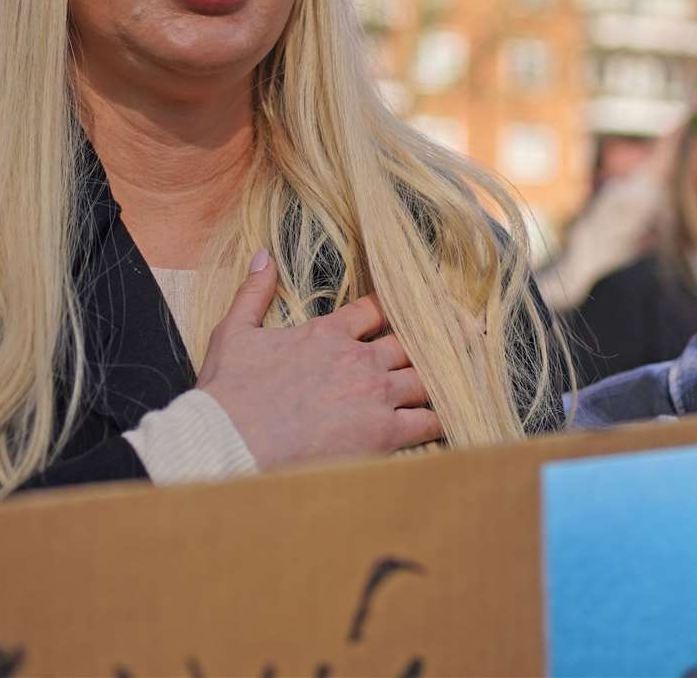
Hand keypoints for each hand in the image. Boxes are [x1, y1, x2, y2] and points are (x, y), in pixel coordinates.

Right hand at [197, 250, 443, 468]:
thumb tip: (264, 255)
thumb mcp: (234, 332)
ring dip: (444, 375)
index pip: (377, 309)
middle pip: (411, 341)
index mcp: (328, 333)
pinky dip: (441, 418)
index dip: (400, 307)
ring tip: (468, 371)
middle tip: (466, 334)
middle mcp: (357, 359)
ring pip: (425, 378)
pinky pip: (426, 421)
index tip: (418, 307)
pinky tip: (453, 416)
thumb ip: (253, 292)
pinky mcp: (381, 433)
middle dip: (436, 337)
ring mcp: (373, 394)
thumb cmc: (228, 392)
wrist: (230, 441)